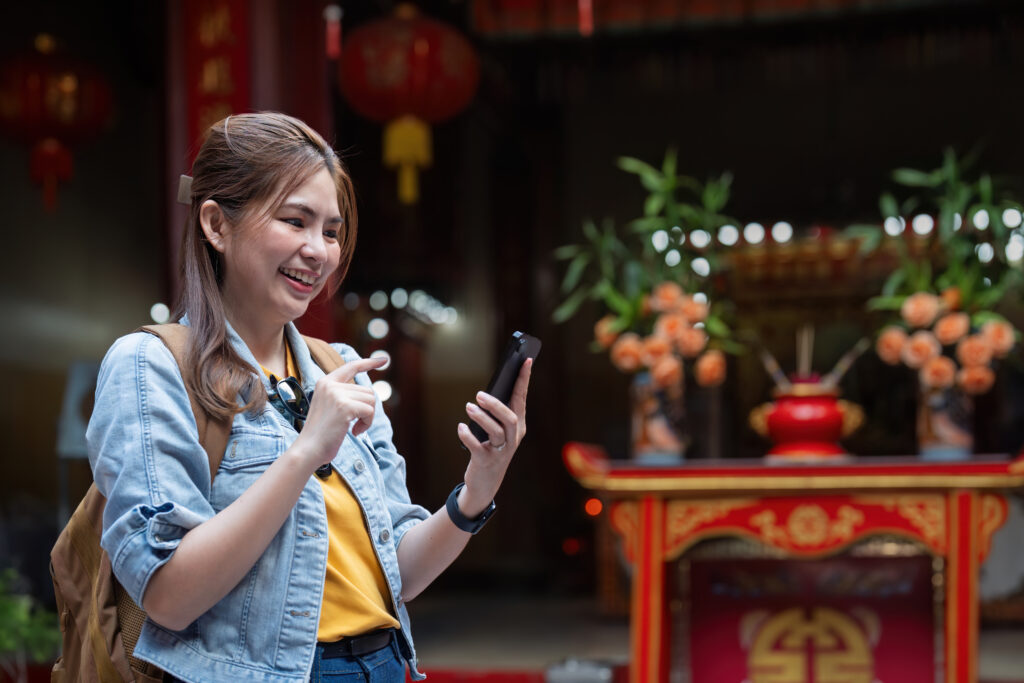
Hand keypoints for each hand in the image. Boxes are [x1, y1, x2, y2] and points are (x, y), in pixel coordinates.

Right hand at [290, 356, 387, 471]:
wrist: (308, 450)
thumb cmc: (321, 434)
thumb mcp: (330, 408)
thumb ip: (344, 396)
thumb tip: (370, 395)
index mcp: (325, 382)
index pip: (351, 366)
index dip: (369, 362)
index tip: (384, 359)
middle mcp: (330, 384)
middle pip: (367, 391)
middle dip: (366, 410)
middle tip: (355, 425)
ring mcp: (336, 394)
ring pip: (371, 400)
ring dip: (367, 418)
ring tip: (353, 428)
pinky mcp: (344, 406)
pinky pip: (369, 411)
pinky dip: (367, 424)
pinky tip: (355, 432)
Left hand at [456, 358, 532, 516]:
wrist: (485, 483)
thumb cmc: (490, 449)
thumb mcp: (496, 431)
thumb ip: (495, 413)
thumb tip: (485, 392)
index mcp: (518, 426)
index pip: (522, 398)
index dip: (524, 379)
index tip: (526, 361)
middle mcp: (513, 438)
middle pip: (510, 417)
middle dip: (496, 405)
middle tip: (479, 395)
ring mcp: (501, 451)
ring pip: (496, 431)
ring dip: (482, 418)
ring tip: (469, 407)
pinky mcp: (486, 461)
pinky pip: (478, 447)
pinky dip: (468, 436)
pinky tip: (461, 427)